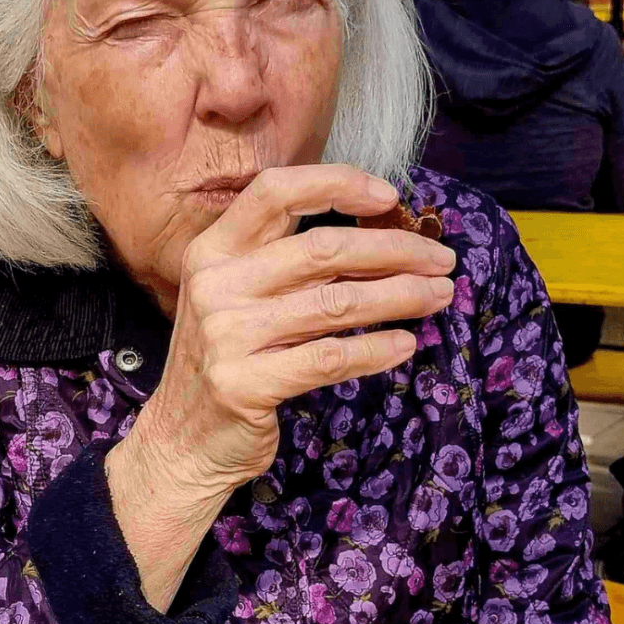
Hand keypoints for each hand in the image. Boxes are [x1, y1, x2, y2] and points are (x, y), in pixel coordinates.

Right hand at [107, 164, 455, 609]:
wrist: (181, 440)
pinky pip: (329, 358)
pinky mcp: (246, 385)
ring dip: (401, 297)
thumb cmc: (226, 362)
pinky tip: (405, 345)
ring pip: (336, 303)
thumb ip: (282, 263)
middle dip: (395, 250)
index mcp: (211, 252)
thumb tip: (378, 235)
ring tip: (438, 297)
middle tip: (441, 261)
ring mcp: (227, 336)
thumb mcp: (233, 299)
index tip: (390, 197)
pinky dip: (376, 350)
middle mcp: (215, 286)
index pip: (274, 192)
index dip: (336, 183)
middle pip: (322, 248)